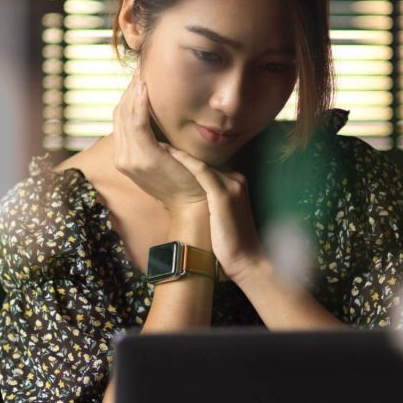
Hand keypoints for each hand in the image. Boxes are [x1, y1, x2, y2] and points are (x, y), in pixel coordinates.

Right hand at [112, 76, 204, 211]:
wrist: (194, 203)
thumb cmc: (184, 179)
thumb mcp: (163, 158)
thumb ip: (154, 141)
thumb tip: (156, 117)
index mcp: (125, 158)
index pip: (120, 120)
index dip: (127, 97)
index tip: (138, 78)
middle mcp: (122, 159)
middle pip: (119, 114)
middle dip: (128, 90)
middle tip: (140, 69)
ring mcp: (131, 160)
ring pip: (125, 116)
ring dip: (133, 92)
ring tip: (142, 73)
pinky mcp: (145, 157)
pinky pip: (137, 124)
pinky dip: (139, 104)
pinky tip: (144, 88)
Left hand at [165, 146, 265, 285]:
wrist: (246, 260)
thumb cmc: (228, 245)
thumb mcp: (218, 218)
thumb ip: (207, 204)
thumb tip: (183, 200)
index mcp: (235, 183)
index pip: (206, 166)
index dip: (184, 159)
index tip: (163, 152)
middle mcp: (235, 179)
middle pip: (203, 161)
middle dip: (179, 154)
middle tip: (156, 142)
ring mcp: (231, 185)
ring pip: (200, 162)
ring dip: (177, 153)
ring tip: (157, 142)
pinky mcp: (223, 193)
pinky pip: (200, 170)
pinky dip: (183, 160)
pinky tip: (167, 152)